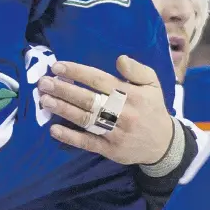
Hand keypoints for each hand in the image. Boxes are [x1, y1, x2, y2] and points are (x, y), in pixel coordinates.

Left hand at [37, 55, 173, 164]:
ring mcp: (115, 133)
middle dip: (64, 90)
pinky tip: (53, 129)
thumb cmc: (152, 108)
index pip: (99, 80)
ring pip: (86, 120)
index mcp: (131, 94)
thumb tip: (120, 59)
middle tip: (43, 83)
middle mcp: (122, 113)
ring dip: (63, 110)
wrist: (165, 145)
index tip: (56, 67)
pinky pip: (88, 142)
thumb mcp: (152, 84)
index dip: (77, 72)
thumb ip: (137, 70)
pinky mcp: (110, 150)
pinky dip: (70, 137)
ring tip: (44, 100)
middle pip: (89, 99)